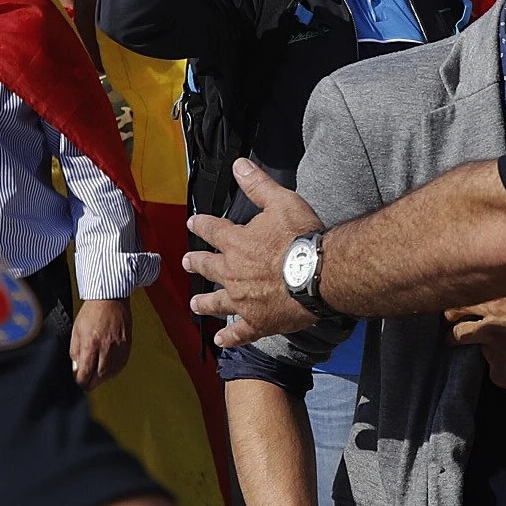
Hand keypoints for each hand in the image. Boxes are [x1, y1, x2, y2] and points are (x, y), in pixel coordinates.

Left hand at [70, 297, 132, 388]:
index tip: (78, 384)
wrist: (110, 299)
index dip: (81, 382)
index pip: (86, 372)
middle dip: (92, 384)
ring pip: (112, 372)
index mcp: (91, 343)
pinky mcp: (127, 344)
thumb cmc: (92, 312)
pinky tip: (109, 371)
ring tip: (97, 379)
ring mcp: (119, 346)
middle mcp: (106, 346)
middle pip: (100, 375)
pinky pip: (122, 364)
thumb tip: (77, 368)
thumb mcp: (76, 331)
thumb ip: (75, 351)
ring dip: (103, 379)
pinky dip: (114, 371)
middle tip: (87, 386)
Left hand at [190, 160, 326, 347]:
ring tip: (194, 304)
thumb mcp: (281, 202)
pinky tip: (220, 341)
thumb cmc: (302, 237)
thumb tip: (238, 164)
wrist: (318, 274)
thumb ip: (258, 185)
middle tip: (187, 262)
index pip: (213, 230)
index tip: (192, 223)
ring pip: (218, 302)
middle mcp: (233, 272)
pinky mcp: (258, 321)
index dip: (201, 225)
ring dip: (205, 302)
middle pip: (209, 267)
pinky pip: (240, 332)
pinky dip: (230, 337)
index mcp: (237, 243)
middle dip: (198, 263)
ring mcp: (244, 300)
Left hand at [445, 283, 505, 397]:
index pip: (458, 303)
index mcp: (498, 300)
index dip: (458, 308)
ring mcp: (492, 353)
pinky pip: (498, 371)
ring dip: (491, 350)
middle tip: (462, 333)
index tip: (460, 310)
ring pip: (481, 350)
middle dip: (455, 330)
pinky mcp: (501, 375)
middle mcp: (489, 325)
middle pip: (454, 327)